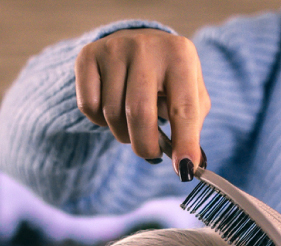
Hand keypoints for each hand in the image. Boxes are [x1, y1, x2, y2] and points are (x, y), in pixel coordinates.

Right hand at [75, 28, 209, 174]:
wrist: (137, 41)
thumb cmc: (169, 77)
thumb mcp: (191, 94)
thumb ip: (192, 128)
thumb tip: (187, 165)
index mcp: (180, 55)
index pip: (184, 108)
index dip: (184, 142)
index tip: (184, 170)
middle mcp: (146, 46)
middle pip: (139, 114)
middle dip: (145, 145)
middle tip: (150, 153)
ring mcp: (114, 48)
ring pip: (111, 114)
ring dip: (122, 133)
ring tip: (132, 124)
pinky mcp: (88, 55)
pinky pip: (88, 107)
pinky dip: (99, 120)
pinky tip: (110, 109)